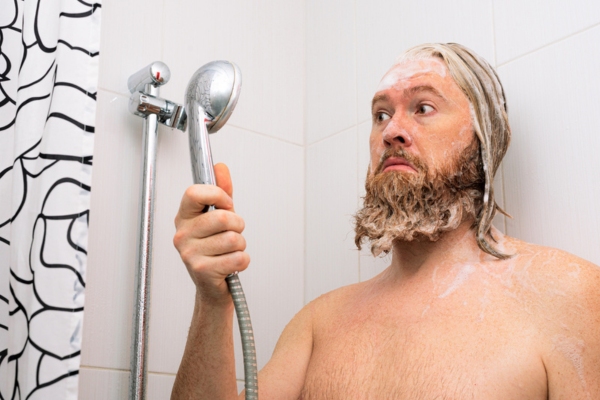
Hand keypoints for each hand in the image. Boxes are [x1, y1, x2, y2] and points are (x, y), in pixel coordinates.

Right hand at [173, 163, 249, 303]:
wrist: (212, 287)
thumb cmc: (215, 249)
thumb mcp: (218, 217)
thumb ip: (221, 192)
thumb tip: (220, 167)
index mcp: (184, 217)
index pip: (195, 192)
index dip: (218, 194)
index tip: (227, 204)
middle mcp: (182, 234)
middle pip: (223, 217)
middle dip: (238, 226)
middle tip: (232, 234)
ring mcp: (189, 253)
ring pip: (234, 239)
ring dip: (241, 246)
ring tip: (229, 251)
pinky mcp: (202, 270)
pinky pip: (239, 258)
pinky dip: (242, 262)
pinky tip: (230, 265)